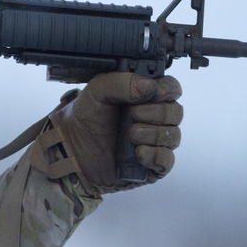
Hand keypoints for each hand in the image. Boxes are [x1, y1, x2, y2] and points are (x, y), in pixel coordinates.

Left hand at [46, 72, 182, 194]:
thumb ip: (121, 82)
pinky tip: (139, 152)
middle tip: (132, 114)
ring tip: (131, 134)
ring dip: (154, 134)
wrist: (71, 147)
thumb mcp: (97, 90)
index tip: (153, 93)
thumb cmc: (86, 117)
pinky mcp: (152, 164)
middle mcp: (154, 118)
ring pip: (173, 136)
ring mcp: (154, 142)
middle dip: (157, 113)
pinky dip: (156, 155)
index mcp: (144, 96)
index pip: (171, 88)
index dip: (167, 90)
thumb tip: (150, 87)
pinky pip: (167, 161)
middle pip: (176, 112)